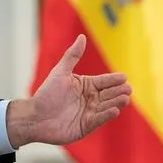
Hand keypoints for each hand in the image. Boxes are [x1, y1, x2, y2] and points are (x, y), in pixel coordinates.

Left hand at [8, 34, 130, 145]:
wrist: (34, 117)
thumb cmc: (45, 94)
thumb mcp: (60, 72)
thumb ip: (72, 55)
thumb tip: (82, 36)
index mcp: (85, 86)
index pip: (103, 81)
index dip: (114, 79)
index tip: (124, 77)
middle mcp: (89, 99)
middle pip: (108, 94)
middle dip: (119, 92)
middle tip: (128, 89)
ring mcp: (88, 113)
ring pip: (106, 107)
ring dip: (116, 103)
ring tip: (124, 98)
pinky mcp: (86, 126)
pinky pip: (98, 120)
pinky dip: (107, 116)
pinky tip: (115, 111)